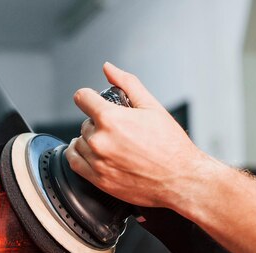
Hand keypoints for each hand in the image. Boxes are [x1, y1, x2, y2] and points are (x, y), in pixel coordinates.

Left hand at [65, 62, 214, 209]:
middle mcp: (100, 141)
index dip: (88, 96)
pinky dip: (78, 155)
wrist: (180, 178)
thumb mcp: (151, 106)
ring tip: (108, 143)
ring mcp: (98, 162)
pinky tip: (90, 153)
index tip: (92, 101)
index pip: (82, 98)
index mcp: (111, 119)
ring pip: (79, 143)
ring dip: (89, 140)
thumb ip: (127, 84)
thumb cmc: (171, 145)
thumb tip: (108, 68)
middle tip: (117, 129)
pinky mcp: (98, 180)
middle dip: (97, 123)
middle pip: (84, 123)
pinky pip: (75, 163)